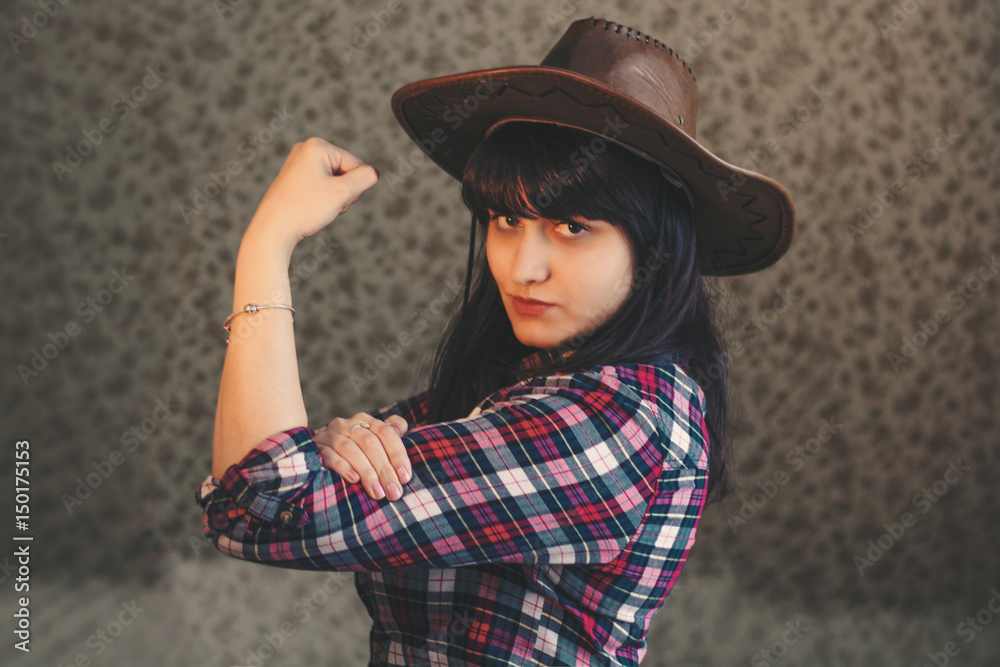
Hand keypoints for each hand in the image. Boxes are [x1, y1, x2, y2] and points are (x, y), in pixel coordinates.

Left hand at [246, 137, 378, 255]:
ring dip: (334, 197)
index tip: (332, 198)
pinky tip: (310, 207)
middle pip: (345, 171)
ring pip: (334, 181)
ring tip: (315, 207)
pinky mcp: (294, 178)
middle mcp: (305, 149)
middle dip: (342, 192)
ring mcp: (298, 163)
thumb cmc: (304, 209)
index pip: (356, 164)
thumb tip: (373, 173)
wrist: (272, 230)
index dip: (353, 186)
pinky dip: (322, 199)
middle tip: (324, 204)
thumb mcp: (342, 193)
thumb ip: (365, 179)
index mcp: (317, 146)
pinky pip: (321, 186)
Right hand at [314, 413, 410, 500]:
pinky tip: (354, 480)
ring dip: (367, 473)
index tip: (405, 478)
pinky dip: (343, 467)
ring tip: (378, 493)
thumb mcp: (374, 442)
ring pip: (351, 449)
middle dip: (384, 470)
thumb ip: (390, 434)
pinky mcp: (316, 448)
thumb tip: (402, 427)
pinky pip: (330, 456)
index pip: (386, 432)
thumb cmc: (356, 453)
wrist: (314, 456)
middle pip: (370, 443)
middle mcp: (347, 424)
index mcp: (365, 420)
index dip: (397, 455)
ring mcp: (330, 435)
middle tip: (394, 492)